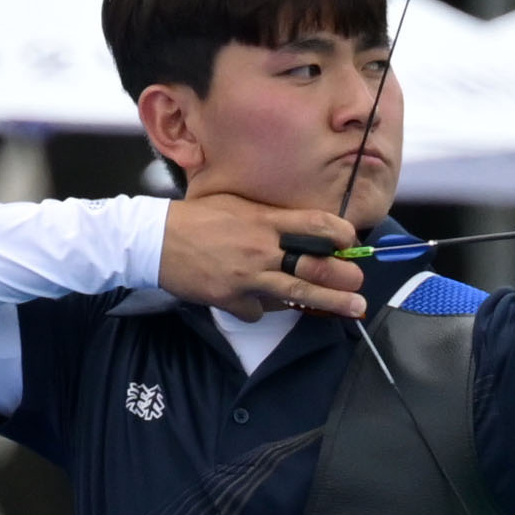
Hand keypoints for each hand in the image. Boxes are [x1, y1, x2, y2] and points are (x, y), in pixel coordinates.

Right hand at [159, 195, 371, 320]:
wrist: (154, 240)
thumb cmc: (196, 217)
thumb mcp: (237, 203)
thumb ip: (268, 216)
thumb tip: (299, 228)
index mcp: (264, 219)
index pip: (315, 225)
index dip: (341, 235)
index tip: (351, 244)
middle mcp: (261, 249)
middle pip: (315, 266)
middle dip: (344, 277)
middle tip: (360, 285)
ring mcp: (247, 277)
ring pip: (298, 294)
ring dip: (330, 303)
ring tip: (353, 309)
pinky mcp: (230, 299)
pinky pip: (258, 311)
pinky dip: (261, 309)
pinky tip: (256, 301)